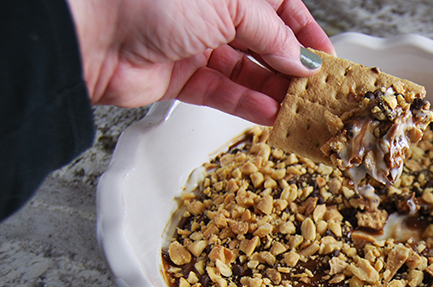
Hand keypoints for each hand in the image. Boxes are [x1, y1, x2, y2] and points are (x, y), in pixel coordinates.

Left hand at [66, 0, 334, 124]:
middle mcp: (210, 9)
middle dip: (291, 65)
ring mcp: (193, 42)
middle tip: (316, 89)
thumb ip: (273, 35)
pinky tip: (268, 113)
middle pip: (263, 40)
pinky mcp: (177, 76)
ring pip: (245, 70)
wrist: (90, 28)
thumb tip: (302, 58)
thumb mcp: (232, 5)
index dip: (304, 30)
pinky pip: (221, 91)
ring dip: (273, 90)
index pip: (279, 5)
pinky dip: (245, 104)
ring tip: (298, 107)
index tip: (326, 57)